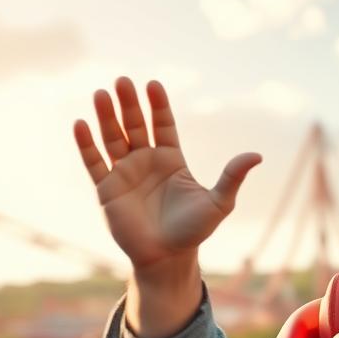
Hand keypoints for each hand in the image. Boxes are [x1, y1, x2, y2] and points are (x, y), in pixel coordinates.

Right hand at [73, 78, 261, 270]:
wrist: (168, 257)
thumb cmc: (194, 230)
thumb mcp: (219, 202)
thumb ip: (233, 177)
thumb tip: (257, 155)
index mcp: (171, 160)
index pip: (162, 125)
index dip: (158, 105)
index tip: (153, 84)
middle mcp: (145, 162)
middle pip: (135, 125)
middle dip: (129, 104)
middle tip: (123, 81)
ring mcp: (125, 174)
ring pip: (113, 138)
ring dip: (106, 117)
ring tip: (101, 94)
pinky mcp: (107, 189)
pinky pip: (94, 162)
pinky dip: (87, 144)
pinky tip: (81, 123)